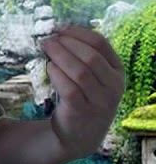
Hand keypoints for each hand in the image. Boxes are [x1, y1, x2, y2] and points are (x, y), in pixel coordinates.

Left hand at [42, 24, 124, 160]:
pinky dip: (56, 74)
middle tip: (48, 40)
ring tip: (46, 50)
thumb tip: (58, 32)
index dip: (78, 32)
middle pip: (90, 56)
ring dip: (59, 56)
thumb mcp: (92, 77)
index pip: (101, 44)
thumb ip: (82, 56)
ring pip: (80, 72)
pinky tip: (49, 68)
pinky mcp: (82, 112)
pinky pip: (69, 88)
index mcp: (117, 72)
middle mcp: (114, 87)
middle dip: (66, 44)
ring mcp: (100, 101)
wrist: (78, 135)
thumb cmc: (82, 98)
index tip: (59, 28)